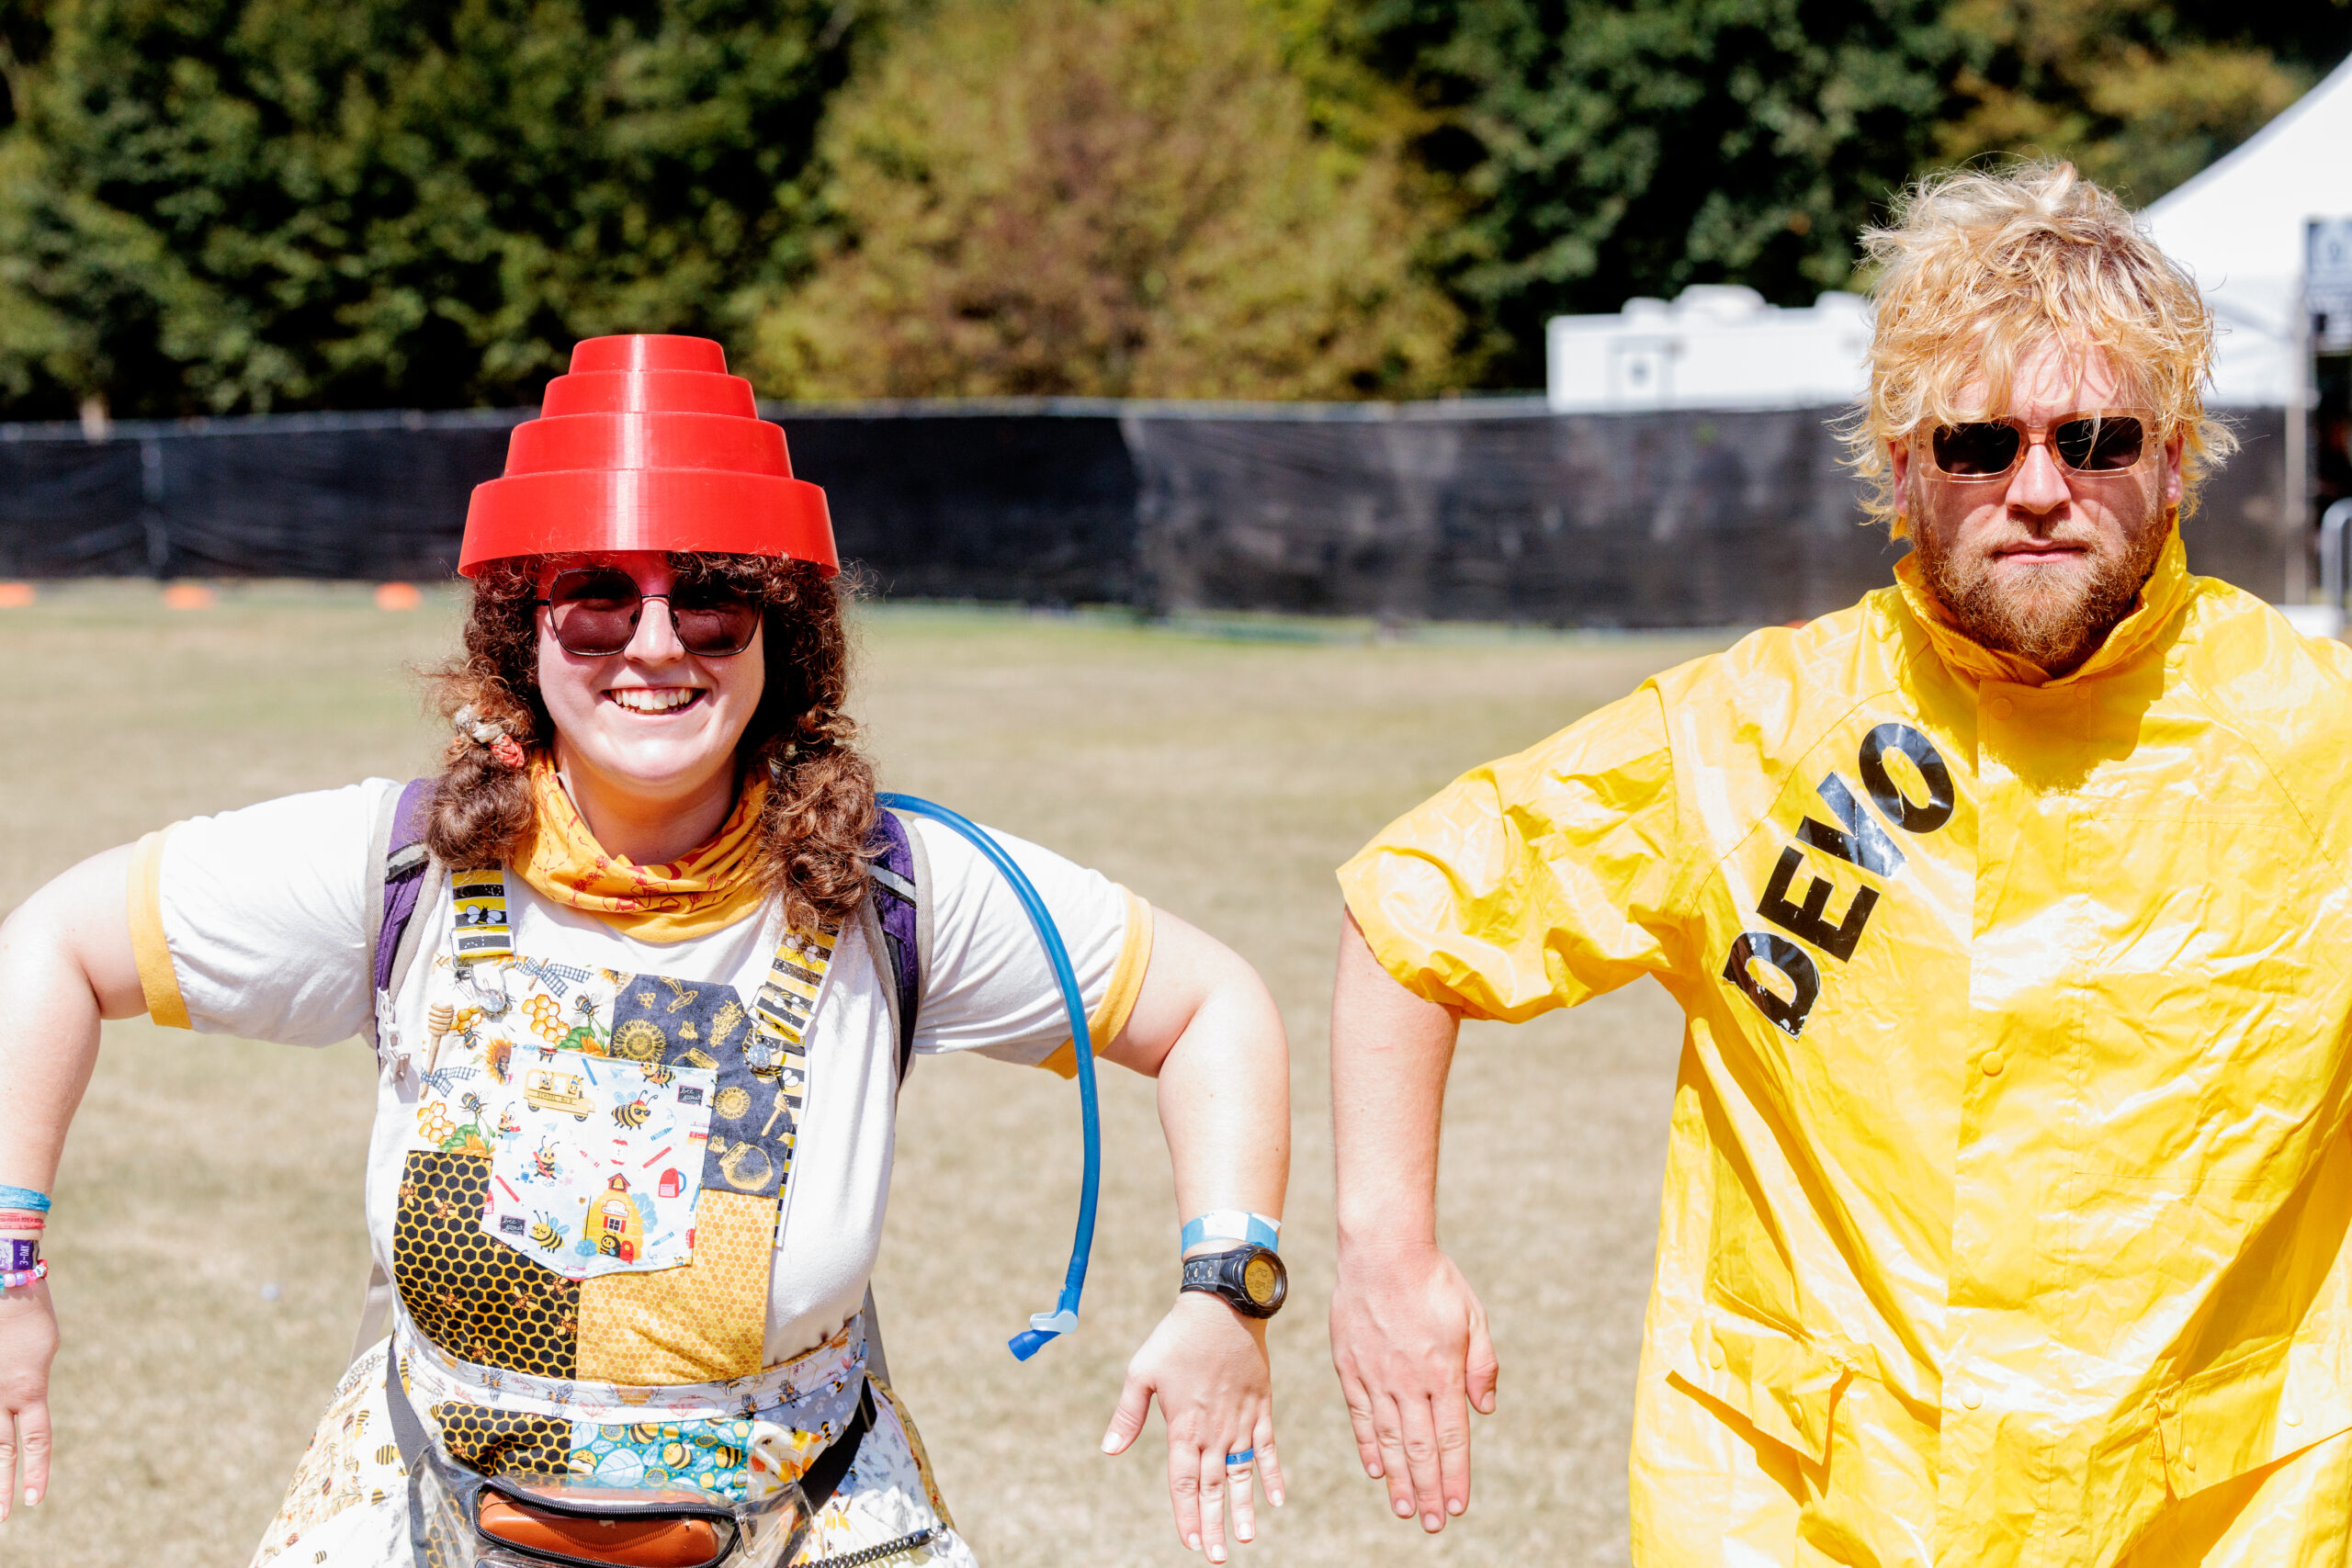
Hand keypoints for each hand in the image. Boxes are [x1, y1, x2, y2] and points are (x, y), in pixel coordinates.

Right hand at [0, 1279, 56, 1522]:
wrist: (3, 1284)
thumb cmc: (30, 1313)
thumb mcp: (43, 1352)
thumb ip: (30, 1385)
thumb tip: (23, 1402)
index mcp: (29, 1389)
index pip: (35, 1440)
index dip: (37, 1471)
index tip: (35, 1502)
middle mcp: (0, 1396)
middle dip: (0, 1486)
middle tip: (2, 1520)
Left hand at [1100, 1291, 1281, 1563]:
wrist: (1222, 1305)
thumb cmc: (1176, 1337)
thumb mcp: (1142, 1372)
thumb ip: (1128, 1415)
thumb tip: (1108, 1451)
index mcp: (1184, 1427)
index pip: (1184, 1483)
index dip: (1187, 1515)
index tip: (1191, 1543)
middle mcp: (1215, 1432)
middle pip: (1213, 1488)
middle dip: (1214, 1525)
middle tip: (1218, 1557)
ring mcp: (1241, 1422)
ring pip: (1242, 1475)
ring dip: (1244, 1508)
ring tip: (1246, 1538)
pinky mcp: (1261, 1408)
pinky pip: (1268, 1448)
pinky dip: (1272, 1474)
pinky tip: (1276, 1500)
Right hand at [1329, 1241, 1496, 1532]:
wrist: (1381, 1249)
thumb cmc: (1433, 1279)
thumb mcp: (1473, 1317)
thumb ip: (1482, 1366)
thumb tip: (1485, 1410)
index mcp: (1443, 1371)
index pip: (1452, 1437)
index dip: (1455, 1475)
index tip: (1457, 1506)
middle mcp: (1408, 1381)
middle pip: (1419, 1447)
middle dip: (1427, 1489)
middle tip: (1431, 1524)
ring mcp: (1375, 1375)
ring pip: (1387, 1439)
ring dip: (1398, 1478)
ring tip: (1405, 1509)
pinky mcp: (1350, 1365)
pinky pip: (1360, 1414)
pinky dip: (1367, 1445)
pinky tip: (1376, 1469)